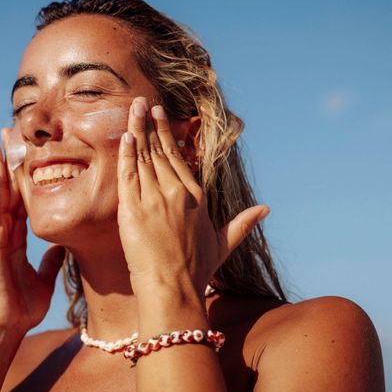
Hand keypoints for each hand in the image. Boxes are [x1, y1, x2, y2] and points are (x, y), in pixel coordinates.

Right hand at [0, 132, 64, 332]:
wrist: (6, 324)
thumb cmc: (21, 306)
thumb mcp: (44, 277)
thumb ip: (50, 260)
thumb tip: (61, 247)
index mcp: (16, 238)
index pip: (21, 199)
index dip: (23, 177)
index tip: (27, 155)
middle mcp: (4, 231)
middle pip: (6, 188)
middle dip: (7, 161)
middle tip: (7, 134)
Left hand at [116, 97, 269, 296]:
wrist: (173, 288)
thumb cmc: (196, 271)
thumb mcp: (223, 244)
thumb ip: (242, 224)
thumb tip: (266, 209)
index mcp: (196, 197)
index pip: (179, 157)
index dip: (169, 134)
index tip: (161, 115)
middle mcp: (177, 192)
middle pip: (160, 151)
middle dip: (150, 124)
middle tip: (141, 102)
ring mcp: (155, 199)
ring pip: (144, 157)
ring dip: (137, 130)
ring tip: (131, 108)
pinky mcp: (134, 209)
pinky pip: (129, 175)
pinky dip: (127, 153)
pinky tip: (125, 135)